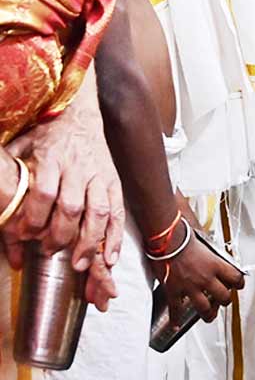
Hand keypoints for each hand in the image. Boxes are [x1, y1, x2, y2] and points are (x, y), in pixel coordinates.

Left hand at [4, 88, 125, 271]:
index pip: (44, 193)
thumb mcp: (23, 144)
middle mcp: (78, 169)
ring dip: (89, 242)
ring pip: (98, 214)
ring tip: (79, 264)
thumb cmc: (46, 134)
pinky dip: (115, 237)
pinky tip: (109, 257)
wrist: (79, 115)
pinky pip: (117, 214)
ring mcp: (99, 177)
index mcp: (52, 158)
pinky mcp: (114, 184)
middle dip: (60, 235)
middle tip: (48, 252)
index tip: (25, 235)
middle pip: (71, 207)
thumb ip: (12, 168)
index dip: (34, 218)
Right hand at [156, 202, 243, 322]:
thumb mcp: (201, 238)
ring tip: (208, 316)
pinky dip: (176, 318)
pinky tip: (177, 323)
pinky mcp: (173, 291)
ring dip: (208, 314)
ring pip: (206, 309)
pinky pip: (176, 309)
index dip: (238, 283)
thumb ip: (208, 246)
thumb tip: (209, 243)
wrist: (162, 237)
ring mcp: (190, 286)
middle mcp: (206, 278)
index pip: (237, 278)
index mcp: (216, 264)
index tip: (237, 285)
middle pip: (224, 297)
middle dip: (224, 300)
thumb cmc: (180, 232)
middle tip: (221, 301)